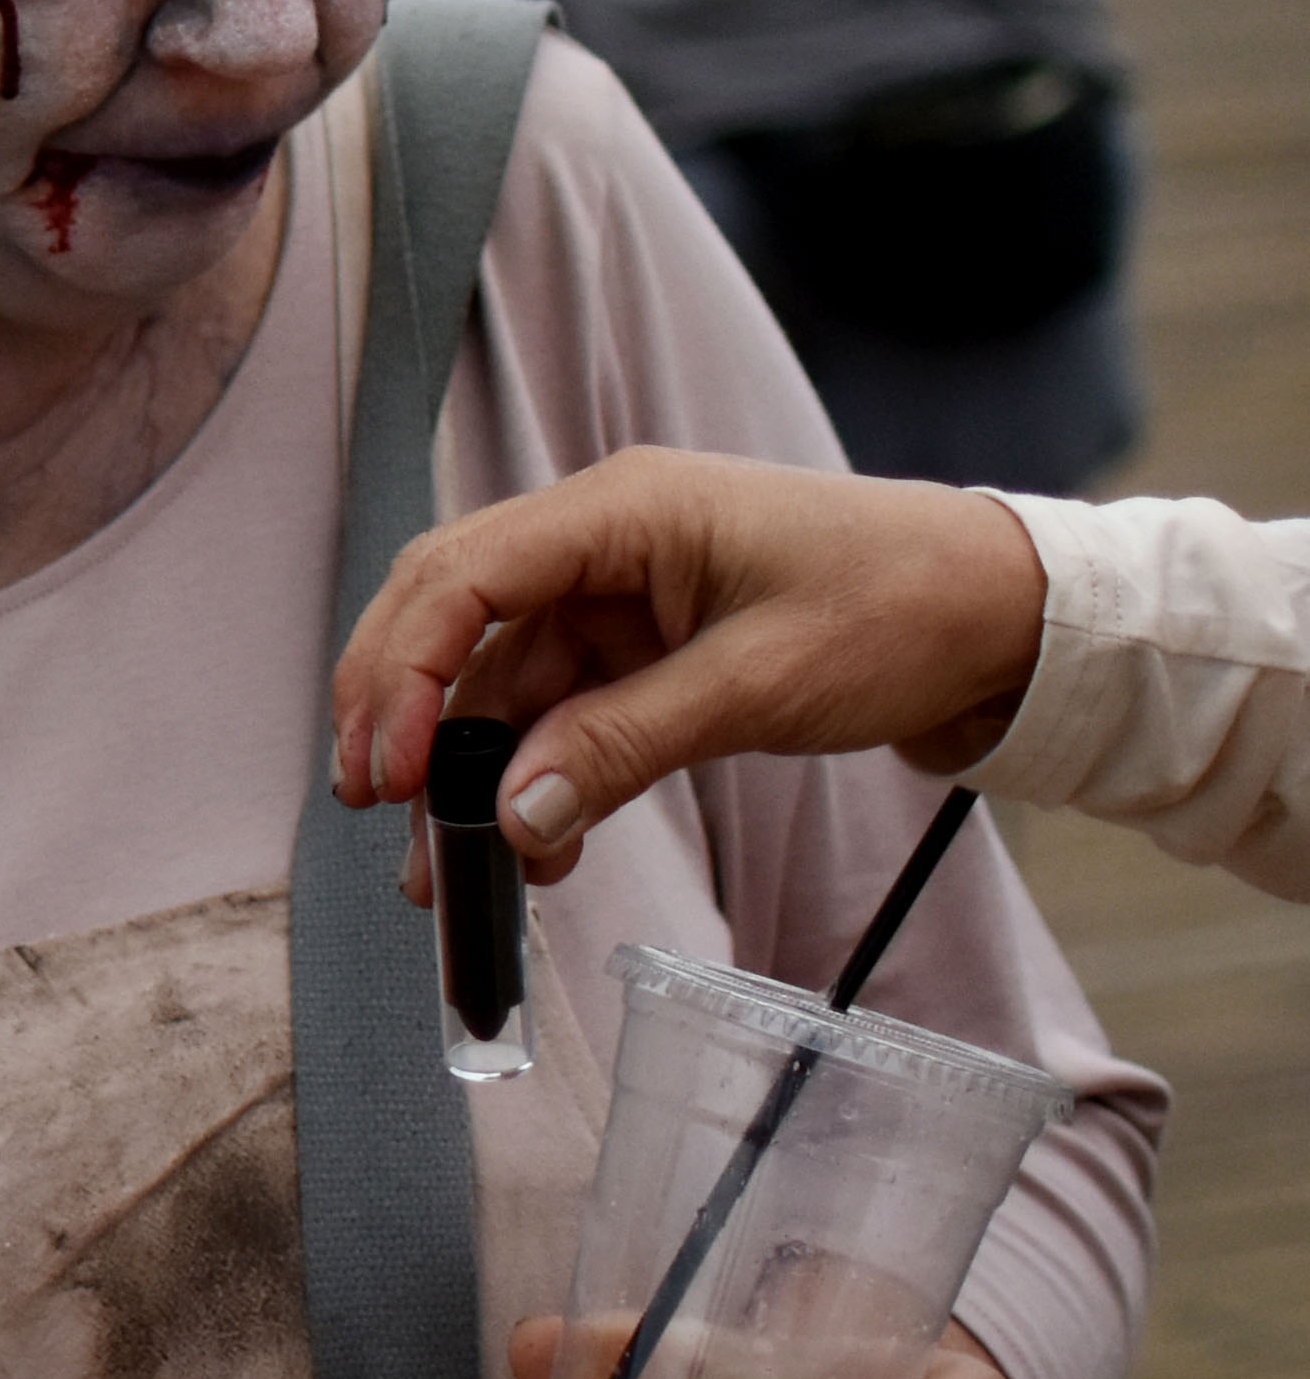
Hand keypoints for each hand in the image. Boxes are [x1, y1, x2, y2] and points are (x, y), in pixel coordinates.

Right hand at [334, 449, 1043, 872]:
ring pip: (495, 676)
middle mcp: (595, 539)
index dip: (402, 670)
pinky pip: (554, 708)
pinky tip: (532, 848)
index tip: (387, 770)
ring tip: (444, 869)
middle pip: (449, 614)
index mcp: (619, 509)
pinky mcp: (639, 643)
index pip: (461, 575)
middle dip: (401, 712)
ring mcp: (613, 592)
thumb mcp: (760, 686)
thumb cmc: (900, 611)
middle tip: (374, 807)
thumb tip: (509, 819)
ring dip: (465, 767)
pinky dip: (533, 777)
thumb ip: (622, 746)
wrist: (1004, 614)